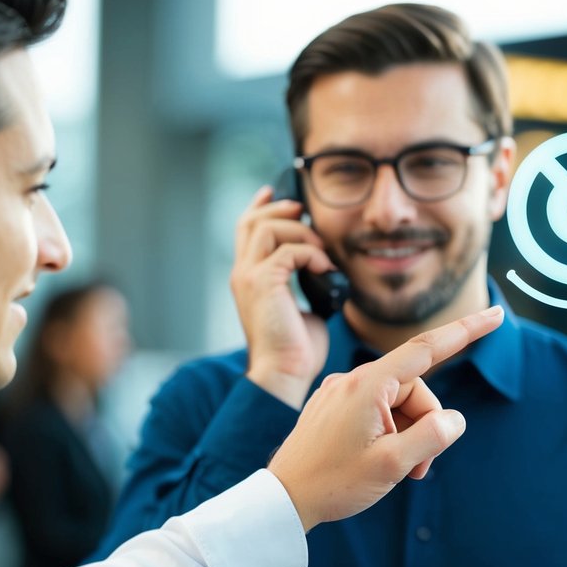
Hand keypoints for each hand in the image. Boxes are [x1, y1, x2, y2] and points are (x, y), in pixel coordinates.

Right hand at [232, 185, 334, 407]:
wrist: (284, 373)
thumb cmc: (295, 350)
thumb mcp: (301, 308)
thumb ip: (304, 286)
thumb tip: (324, 272)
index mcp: (248, 278)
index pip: (246, 231)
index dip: (259, 207)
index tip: (273, 193)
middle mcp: (243, 273)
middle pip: (251, 221)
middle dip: (279, 208)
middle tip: (303, 209)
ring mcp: (249, 277)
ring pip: (267, 228)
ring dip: (300, 232)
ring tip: (320, 250)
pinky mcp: (263, 283)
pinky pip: (288, 250)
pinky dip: (310, 254)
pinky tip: (323, 268)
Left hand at [268, 306, 503, 530]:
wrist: (283, 500)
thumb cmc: (333, 483)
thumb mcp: (392, 464)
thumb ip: (431, 437)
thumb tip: (452, 419)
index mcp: (368, 386)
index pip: (428, 348)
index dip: (466, 330)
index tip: (495, 313)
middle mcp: (352, 380)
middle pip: (415, 390)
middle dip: (427, 425)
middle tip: (420, 468)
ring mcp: (340, 393)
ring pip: (396, 404)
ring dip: (408, 435)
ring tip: (399, 471)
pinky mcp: (333, 408)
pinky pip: (375, 411)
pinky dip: (388, 433)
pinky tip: (377, 461)